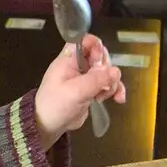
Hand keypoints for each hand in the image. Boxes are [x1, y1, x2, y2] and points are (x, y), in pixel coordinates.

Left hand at [33, 34, 125, 148]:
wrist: (48, 125)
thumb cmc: (55, 104)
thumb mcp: (75, 91)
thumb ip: (96, 80)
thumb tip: (117, 71)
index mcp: (69, 59)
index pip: (85, 40)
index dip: (96, 48)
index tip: (99, 63)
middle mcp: (78, 65)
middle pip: (100, 56)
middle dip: (107, 70)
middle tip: (102, 84)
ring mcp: (86, 77)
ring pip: (107, 71)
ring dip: (112, 83)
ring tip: (103, 96)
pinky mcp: (92, 89)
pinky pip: (108, 84)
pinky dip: (114, 91)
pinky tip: (119, 99)